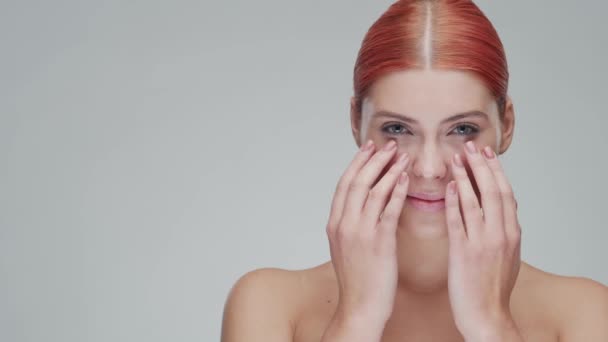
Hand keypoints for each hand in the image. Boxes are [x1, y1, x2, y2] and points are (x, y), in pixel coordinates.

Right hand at [325, 139, 409, 327]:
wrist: (360, 306)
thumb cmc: (358, 279)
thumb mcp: (346, 247)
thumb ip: (351, 224)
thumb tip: (363, 204)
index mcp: (335, 223)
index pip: (345, 184)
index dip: (357, 163)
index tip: (369, 148)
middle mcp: (344, 224)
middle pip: (357, 181)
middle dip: (374, 159)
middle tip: (389, 144)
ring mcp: (360, 232)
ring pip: (373, 191)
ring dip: (389, 169)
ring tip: (402, 155)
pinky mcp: (379, 242)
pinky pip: (389, 209)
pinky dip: (396, 191)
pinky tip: (405, 179)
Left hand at [445, 141, 522, 339]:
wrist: (486, 315)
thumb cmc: (492, 287)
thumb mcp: (508, 255)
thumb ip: (506, 230)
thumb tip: (506, 208)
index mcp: (512, 233)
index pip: (505, 193)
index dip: (495, 171)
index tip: (487, 153)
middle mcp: (500, 234)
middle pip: (493, 191)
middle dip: (481, 166)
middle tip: (471, 145)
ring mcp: (482, 242)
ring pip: (475, 201)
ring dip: (465, 176)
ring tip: (455, 157)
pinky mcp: (463, 252)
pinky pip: (458, 221)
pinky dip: (454, 201)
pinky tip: (449, 186)